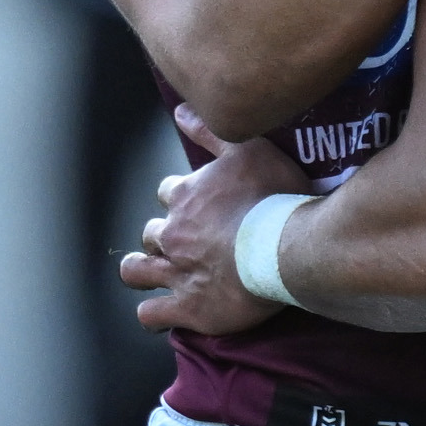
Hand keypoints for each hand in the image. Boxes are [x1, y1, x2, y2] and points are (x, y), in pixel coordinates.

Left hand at [124, 132, 309, 334]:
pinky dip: (153, 313)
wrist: (289, 246)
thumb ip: (211, 130)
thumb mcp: (248, 147)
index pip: (168, 193)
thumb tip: (180, 111)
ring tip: (152, 275)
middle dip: (162, 237)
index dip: (181, 199)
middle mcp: (173, 234)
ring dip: (141, 271)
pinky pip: (152, 314)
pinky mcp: (189, 307)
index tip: (200, 206)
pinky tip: (160, 313)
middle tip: (185, 244)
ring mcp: (177, 272)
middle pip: (151, 233)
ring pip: (137, 272)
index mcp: (185, 197)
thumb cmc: (275, 196)